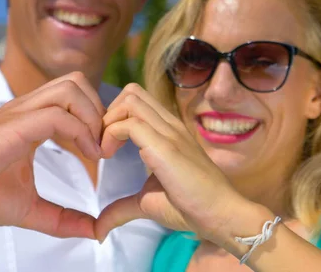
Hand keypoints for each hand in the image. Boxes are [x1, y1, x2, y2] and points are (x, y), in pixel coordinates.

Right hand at [0, 72, 104, 238]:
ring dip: (93, 117)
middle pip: (76, 82)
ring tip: (96, 150)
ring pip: (70, 88)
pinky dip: (80, 131)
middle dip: (100, 109)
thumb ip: (63, 218)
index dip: (97, 118)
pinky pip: (56, 115)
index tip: (103, 150)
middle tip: (104, 145)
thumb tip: (94, 231)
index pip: (75, 95)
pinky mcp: (12, 127)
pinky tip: (87, 156)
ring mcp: (18, 114)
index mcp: (31, 119)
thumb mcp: (31, 208)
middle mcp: (26, 109)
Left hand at [95, 84, 251, 246]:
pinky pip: (130, 123)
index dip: (114, 118)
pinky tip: (108, 158)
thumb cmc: (191, 207)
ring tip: (105, 151)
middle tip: (102, 144)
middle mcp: (169, 124)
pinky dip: (110, 135)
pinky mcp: (166, 146)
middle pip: (131, 91)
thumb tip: (99, 229)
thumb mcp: (147, 202)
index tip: (105, 148)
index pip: (136, 101)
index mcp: (168, 131)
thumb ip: (122, 208)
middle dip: (108, 113)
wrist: (221, 214)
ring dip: (108, 121)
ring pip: (130, 99)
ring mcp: (169, 132)